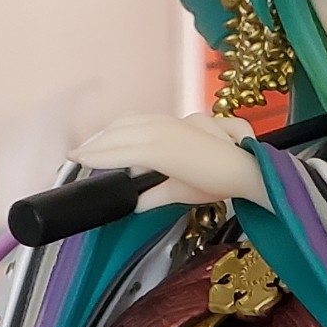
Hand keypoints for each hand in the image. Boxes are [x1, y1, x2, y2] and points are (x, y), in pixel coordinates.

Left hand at [73, 112, 269, 210]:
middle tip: (80, 153)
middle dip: (100, 139)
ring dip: (97, 146)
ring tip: (79, 156)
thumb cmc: (225, 178)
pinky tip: (87, 160)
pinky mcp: (162, 147)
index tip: (94, 147)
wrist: (247, 174)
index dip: (113, 134)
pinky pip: (125, 151)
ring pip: (121, 135)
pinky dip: (102, 155)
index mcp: (177, 127)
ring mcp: (165, 133)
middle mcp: (169, 124)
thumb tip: (135, 202)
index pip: (137, 125)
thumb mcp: (183, 188)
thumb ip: (157, 193)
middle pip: (125, 126)